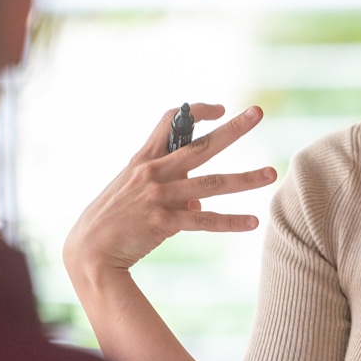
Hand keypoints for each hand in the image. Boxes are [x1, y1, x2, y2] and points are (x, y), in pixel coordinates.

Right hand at [64, 104, 275, 276]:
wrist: (88, 251)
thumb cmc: (114, 219)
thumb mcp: (136, 193)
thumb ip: (171, 189)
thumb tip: (201, 202)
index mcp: (144, 158)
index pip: (169, 120)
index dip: (195, 111)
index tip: (220, 109)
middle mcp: (152, 172)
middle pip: (201, 146)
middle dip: (232, 128)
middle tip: (257, 113)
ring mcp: (158, 196)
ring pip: (212, 184)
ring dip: (245, 179)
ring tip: (272, 174)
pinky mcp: (163, 222)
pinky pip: (204, 220)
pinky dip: (230, 221)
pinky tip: (253, 222)